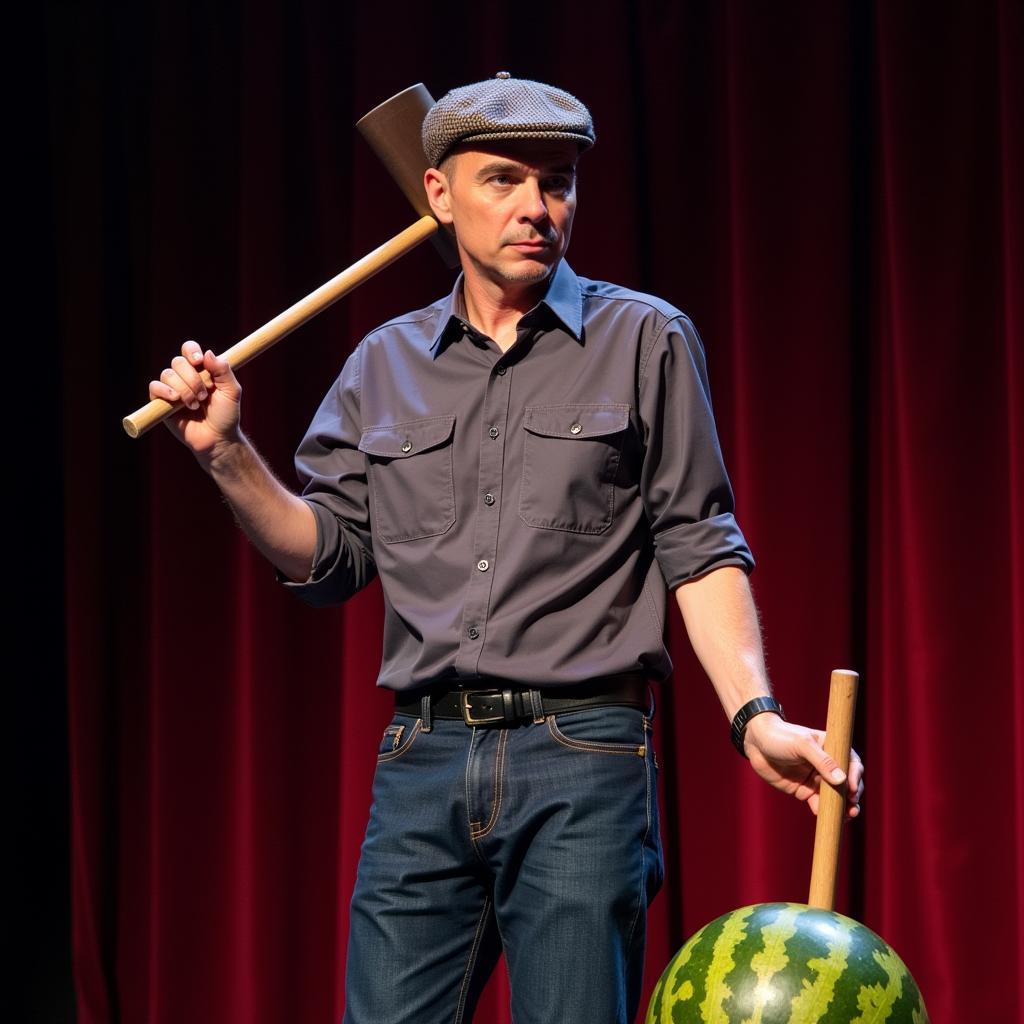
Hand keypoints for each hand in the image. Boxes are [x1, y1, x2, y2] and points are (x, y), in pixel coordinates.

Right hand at [148, 341, 241, 458]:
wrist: (217, 438)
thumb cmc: (226, 415)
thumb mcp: (232, 392)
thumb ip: (223, 371)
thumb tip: (208, 353)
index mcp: (201, 370)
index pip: (189, 349)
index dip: (191, 351)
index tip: (199, 361)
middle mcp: (185, 376)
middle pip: (178, 362)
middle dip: (192, 378)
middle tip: (204, 396)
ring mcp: (172, 388)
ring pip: (167, 374)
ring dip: (184, 389)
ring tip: (195, 405)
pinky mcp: (162, 402)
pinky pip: (154, 387)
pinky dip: (164, 390)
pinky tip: (176, 399)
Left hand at [742, 713, 863, 817]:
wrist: (755, 744)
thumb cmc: (779, 736)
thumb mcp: (801, 744)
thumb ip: (822, 761)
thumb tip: (842, 780)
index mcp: (831, 747)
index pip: (851, 763)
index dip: (855, 776)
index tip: (852, 789)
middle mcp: (827, 765)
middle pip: (847, 783)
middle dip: (853, 796)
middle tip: (853, 807)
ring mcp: (816, 778)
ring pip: (835, 796)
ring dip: (842, 807)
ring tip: (847, 816)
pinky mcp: (805, 790)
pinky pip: (818, 803)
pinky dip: (823, 811)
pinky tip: (823, 815)